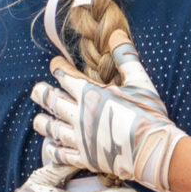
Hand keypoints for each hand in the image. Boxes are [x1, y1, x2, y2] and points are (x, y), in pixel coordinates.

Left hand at [31, 31, 187, 191]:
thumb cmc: (148, 114)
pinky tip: (50, 146)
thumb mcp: (140, 81)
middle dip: (42, 94)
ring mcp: (79, 138)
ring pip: (51, 128)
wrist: (153, 150)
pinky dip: (53, 149)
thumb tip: (116, 33)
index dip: (57, 68)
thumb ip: (126, 57)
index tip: (55, 64)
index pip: (64, 76)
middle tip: (37, 91)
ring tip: (38, 120)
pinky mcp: (84, 158)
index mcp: (90, 94)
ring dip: (42, 122)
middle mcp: (78, 115)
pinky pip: (60, 154)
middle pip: (51, 101)